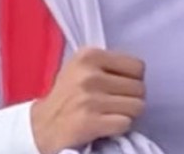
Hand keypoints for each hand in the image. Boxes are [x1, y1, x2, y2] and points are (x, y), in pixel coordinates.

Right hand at [30, 47, 145, 153]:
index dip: (133, 79)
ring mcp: (90, 99)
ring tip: (111, 113)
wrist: (43, 124)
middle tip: (115, 103)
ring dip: (127, 113)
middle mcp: (89, 75)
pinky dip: (119, 127)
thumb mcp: (81, 67)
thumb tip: (140, 72)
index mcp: (89, 56)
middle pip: (139, 88)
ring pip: (137, 106)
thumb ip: (107, 63)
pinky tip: (106, 124)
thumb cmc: (67, 95)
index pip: (138, 66)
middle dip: (131, 98)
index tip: (120, 86)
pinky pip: (126, 123)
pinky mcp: (90, 122)